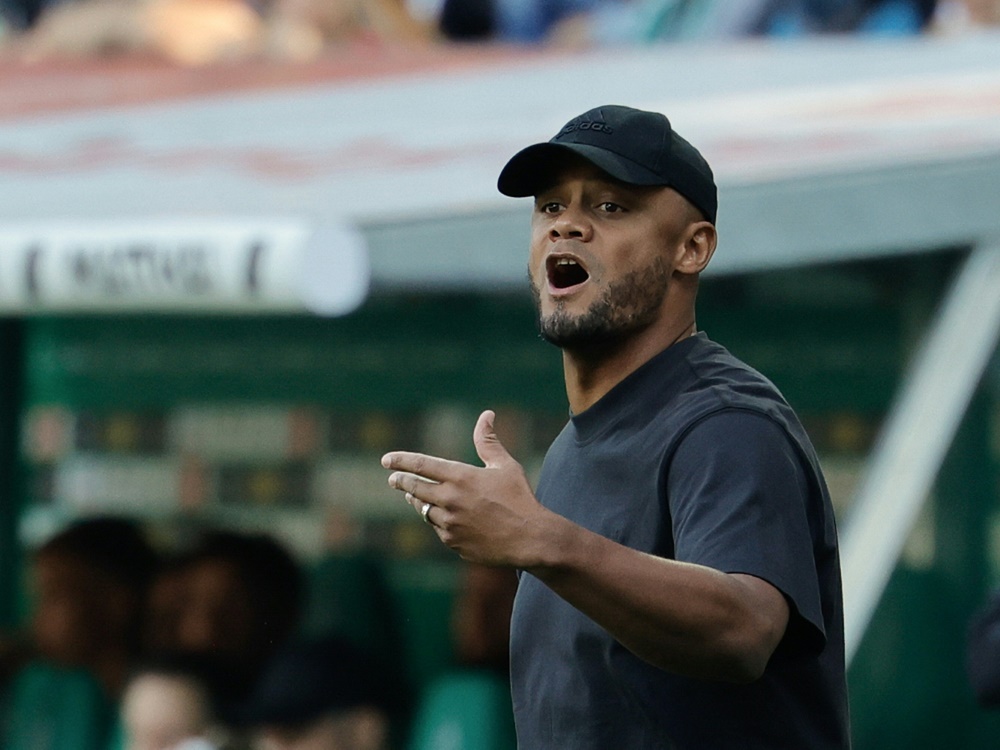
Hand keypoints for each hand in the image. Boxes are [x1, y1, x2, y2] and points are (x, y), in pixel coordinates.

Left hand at [382, 410, 547, 566]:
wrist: (529, 539)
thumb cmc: (519, 498)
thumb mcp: (505, 466)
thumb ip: (488, 441)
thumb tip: (486, 415)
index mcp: (460, 477)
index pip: (421, 465)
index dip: (401, 461)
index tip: (386, 460)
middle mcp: (450, 500)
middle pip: (415, 488)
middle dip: (401, 482)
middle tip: (393, 479)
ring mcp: (449, 524)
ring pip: (424, 510)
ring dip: (417, 501)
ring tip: (413, 496)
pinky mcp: (453, 542)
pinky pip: (438, 528)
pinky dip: (438, 520)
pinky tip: (442, 517)